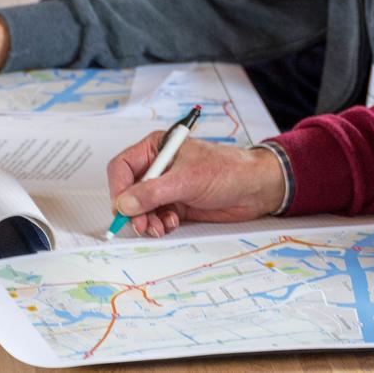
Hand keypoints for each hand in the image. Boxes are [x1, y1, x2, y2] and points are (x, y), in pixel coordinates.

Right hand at [108, 136, 285, 237]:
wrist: (255, 188)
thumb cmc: (228, 170)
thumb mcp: (187, 179)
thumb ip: (153, 192)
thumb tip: (125, 203)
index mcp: (158, 148)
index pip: (123, 166)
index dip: (118, 188)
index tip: (121, 208)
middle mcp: (159, 166)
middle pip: (129, 190)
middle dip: (133, 210)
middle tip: (140, 224)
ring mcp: (167, 186)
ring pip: (141, 208)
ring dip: (146, 220)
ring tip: (158, 226)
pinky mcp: (176, 203)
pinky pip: (156, 217)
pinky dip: (159, 224)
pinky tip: (170, 224)